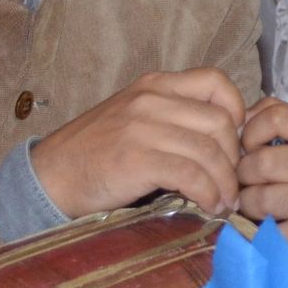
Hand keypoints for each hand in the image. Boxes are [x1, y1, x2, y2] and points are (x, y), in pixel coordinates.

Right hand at [30, 68, 245, 218]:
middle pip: (220, 121)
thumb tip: (227, 139)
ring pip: (209, 150)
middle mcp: (151, 100)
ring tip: (225, 201)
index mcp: (155, 85)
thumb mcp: (137, 118)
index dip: (237, 110)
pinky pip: (190, 174)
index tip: (237, 140)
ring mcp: (143, 128)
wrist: (50, 176)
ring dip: (225, 182)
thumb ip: (175, 118)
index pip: (215, 81)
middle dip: (234, 157)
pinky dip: (208, 194)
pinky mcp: (136, 159)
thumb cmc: (96, 152)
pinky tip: (209, 206)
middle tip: (233, 182)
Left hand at [237, 100, 287, 264]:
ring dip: (249, 204)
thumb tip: (244, 118)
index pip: (275, 118)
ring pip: (260, 200)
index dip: (250, 133)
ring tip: (258, 204)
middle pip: (260, 163)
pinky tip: (273, 226)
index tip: (250, 147)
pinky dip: (264, 232)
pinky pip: (273, 233)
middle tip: (249, 181)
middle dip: (244, 174)